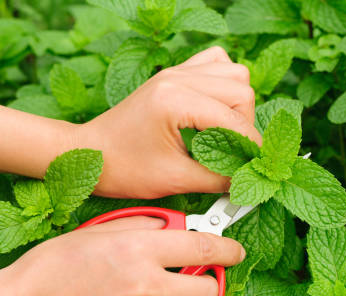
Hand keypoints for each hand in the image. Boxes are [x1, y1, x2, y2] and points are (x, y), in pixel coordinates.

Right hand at [0, 216, 244, 295]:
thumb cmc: (59, 265)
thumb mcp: (104, 230)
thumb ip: (149, 227)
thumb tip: (179, 228)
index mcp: (141, 250)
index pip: (204, 249)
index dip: (229, 249)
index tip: (237, 252)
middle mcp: (148, 286)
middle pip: (210, 291)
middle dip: (209, 284)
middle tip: (194, 279)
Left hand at [74, 46, 260, 198]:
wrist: (88, 155)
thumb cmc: (123, 168)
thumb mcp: (174, 179)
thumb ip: (218, 178)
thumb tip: (249, 180)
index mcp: (174, 100)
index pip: (234, 118)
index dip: (251, 146)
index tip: (254, 167)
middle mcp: (177, 78)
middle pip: (241, 89)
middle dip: (246, 125)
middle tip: (237, 151)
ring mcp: (175, 72)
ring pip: (233, 73)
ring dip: (239, 103)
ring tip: (228, 130)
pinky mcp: (174, 74)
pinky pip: (215, 63)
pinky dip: (225, 83)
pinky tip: (217, 107)